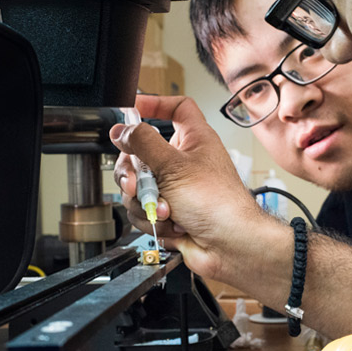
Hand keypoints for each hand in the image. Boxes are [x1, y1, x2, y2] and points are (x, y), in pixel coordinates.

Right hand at [110, 95, 279, 281]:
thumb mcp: (173, 166)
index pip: (176, 108)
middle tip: (136, 183)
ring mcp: (176, 188)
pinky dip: (153, 220)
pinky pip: (144, 210)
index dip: (155, 104)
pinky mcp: (169, 212)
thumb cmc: (218, 203)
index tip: (132, 109)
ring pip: (138, 186)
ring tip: (166, 210)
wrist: (229, 246)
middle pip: (142, 153)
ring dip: (146, 202)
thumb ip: (143, 144)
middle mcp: (185, 162)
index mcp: (194, 139)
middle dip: (134, 173)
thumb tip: (122, 129)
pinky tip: (171, 225)